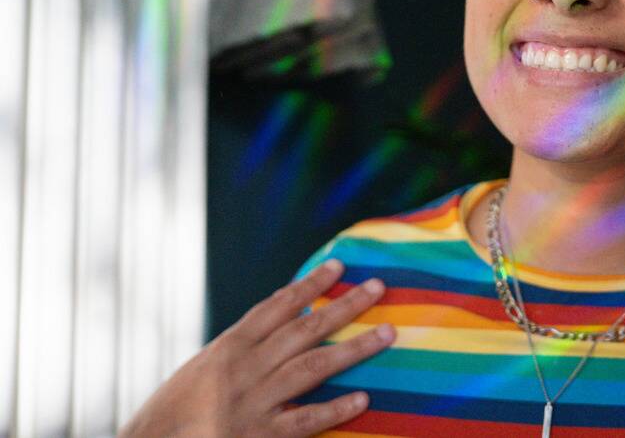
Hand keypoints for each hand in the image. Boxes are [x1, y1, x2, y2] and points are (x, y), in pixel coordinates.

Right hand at [118, 258, 394, 436]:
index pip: (276, 308)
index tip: (339, 267)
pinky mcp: (259, 437)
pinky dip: (334, 410)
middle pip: (304, 330)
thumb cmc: (175, 412)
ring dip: (353, 349)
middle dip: (344, 306)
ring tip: (387, 334)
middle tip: (378, 288)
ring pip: (313, 367)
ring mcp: (253, 403)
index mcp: (228, 348)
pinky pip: (304, 421)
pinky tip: (362, 399)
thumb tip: (284, 321)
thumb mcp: (202, 369)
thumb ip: (243, 348)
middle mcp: (244, 369)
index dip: (309, 285)